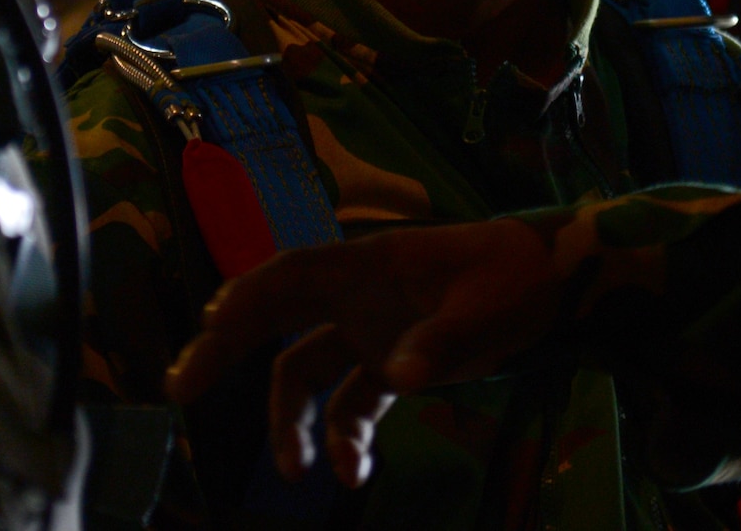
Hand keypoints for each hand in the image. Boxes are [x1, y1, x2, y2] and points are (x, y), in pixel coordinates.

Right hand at [163, 217, 563, 487]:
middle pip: (275, 318)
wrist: (559, 285)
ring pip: (308, 371)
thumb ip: (439, 342)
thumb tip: (396, 378)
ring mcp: (372, 329)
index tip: (207, 331)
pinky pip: (351, 401)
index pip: (289, 276)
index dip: (242, 299)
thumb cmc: (519, 277)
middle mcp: (357, 295)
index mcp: (367, 265)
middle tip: (180, 388)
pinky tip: (355, 475)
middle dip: (226, 350)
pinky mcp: (394, 362)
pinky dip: (346, 436)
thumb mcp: (486, 308)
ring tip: (300, 471)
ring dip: (296, 421)